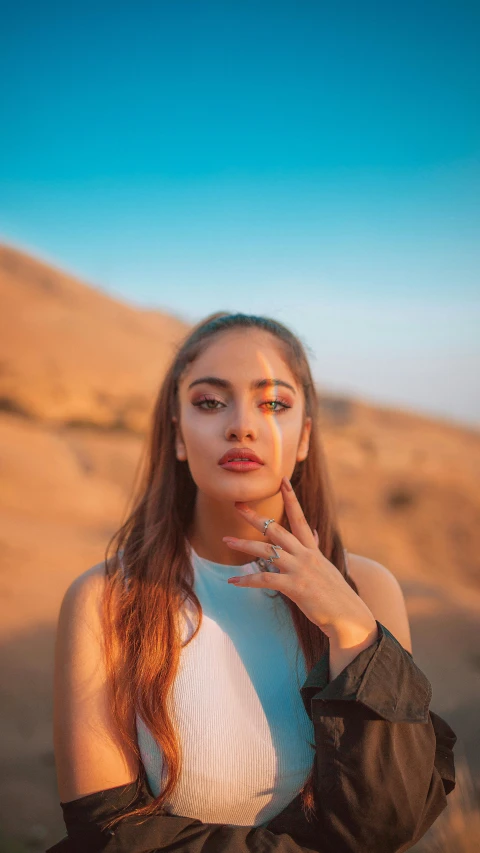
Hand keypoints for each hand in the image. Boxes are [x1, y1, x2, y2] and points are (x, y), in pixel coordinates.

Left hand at [224, 476, 375, 639]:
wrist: (348, 617)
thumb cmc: (336, 595)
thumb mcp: (327, 567)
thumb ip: (317, 549)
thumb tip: (316, 533)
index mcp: (312, 550)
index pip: (300, 518)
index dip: (291, 499)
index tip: (283, 481)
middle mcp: (306, 555)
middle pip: (277, 529)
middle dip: (255, 516)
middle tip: (237, 504)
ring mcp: (300, 569)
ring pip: (267, 550)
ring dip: (244, 544)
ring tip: (226, 539)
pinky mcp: (295, 587)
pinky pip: (265, 579)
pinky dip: (247, 580)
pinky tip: (232, 581)